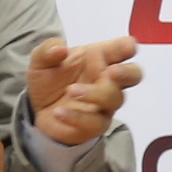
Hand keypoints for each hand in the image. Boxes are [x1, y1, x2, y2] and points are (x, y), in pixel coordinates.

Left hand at [26, 35, 142, 144]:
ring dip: (94, 93)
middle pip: (134, 75)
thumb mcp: (41, 60)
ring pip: (114, 98)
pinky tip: (59, 112)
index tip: (128, 47)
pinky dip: (77, 116)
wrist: (38, 110)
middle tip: (113, 71)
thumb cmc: (49, 79)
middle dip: (127, 72)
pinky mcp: (96, 125)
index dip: (127, 46)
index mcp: (100, 58)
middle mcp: (108, 79)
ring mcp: (105, 103)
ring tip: (71, 90)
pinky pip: (95, 122)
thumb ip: (48, 50)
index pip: (121, 49)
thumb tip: (60, 49)